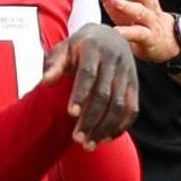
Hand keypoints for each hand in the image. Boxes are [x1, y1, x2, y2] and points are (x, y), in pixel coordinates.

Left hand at [42, 23, 139, 147]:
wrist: (109, 36)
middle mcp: (114, 61)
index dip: (80, 94)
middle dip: (91, 118)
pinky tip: (106, 138)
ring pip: (120, 105)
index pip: (87, 74)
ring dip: (105, 127)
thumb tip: (45, 82)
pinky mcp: (135, 85)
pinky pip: (132, 109)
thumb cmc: (78, 46)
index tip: (70, 113)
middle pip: (104, 94)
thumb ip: (54, 64)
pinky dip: (121, 126)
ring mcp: (128, 74)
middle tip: (77, 139)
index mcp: (93, 49)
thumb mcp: (64, 48)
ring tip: (89, 144)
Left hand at [100, 0, 178, 63]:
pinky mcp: (148, 37)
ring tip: (114, 1)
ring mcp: (148, 20)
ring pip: (141, 11)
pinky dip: (128, 33)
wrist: (162, 39)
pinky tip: (116, 31)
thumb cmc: (136, 17)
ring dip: (127, 5)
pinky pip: (139, 34)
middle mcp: (146, 3)